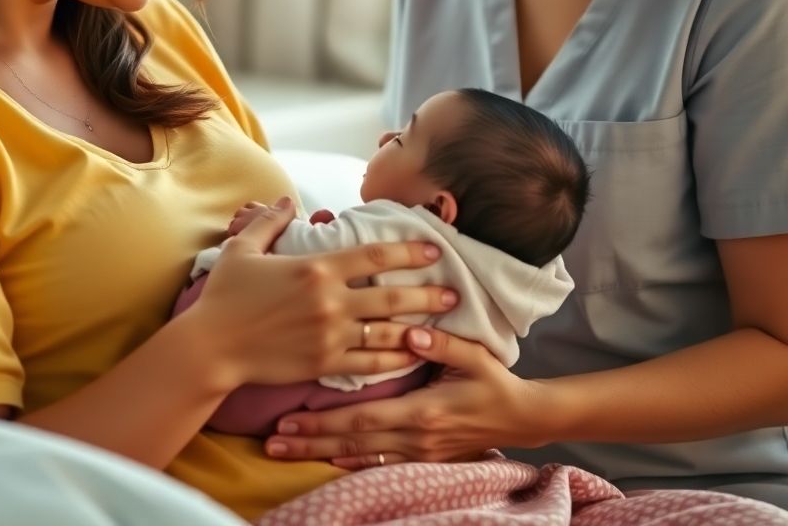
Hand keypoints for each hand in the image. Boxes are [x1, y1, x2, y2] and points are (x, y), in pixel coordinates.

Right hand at [187, 198, 458, 390]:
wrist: (212, 346)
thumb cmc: (225, 296)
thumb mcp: (243, 249)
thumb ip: (268, 222)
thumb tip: (284, 199)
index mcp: (317, 268)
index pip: (373, 255)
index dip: (407, 250)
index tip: (432, 249)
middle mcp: (331, 300)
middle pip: (391, 295)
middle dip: (426, 293)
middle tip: (453, 293)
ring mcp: (330, 335)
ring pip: (387, 331)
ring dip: (419, 328)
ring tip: (444, 327)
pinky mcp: (325, 364)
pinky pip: (370, 364)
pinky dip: (396, 360)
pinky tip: (413, 356)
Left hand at [263, 326, 551, 466]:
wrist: (523, 418)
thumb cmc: (496, 381)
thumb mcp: (475, 356)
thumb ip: (443, 345)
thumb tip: (410, 333)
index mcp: (422, 410)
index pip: (363, 418)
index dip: (325, 422)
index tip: (290, 419)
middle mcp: (415, 436)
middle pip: (352, 442)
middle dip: (310, 442)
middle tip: (273, 440)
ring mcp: (419, 452)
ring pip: (361, 457)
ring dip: (321, 453)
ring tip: (286, 450)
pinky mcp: (423, 458)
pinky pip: (380, 464)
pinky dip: (351, 462)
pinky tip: (326, 460)